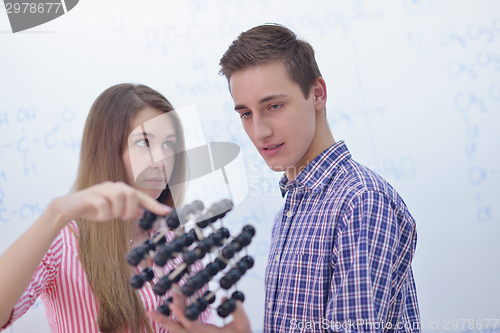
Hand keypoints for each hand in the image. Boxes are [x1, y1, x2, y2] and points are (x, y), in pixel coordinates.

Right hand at [51, 181, 171, 224]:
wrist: (66, 209)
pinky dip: (105, 215)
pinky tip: (100, 217)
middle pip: (131, 194)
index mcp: (119, 189)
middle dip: (130, 210)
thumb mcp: (112, 212)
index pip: (141, 196)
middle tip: (123, 218)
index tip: (167, 212)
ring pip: (119, 198)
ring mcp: (100, 189)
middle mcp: (112, 186)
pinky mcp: (89, 195)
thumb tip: (140, 213)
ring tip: (110, 216)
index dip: (154, 205)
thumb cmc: (91, 210)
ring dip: (116, 212)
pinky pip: (104, 205)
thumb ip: (126, 211)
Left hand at [147, 284, 251, 332]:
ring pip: (178, 330)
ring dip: (167, 319)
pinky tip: (169, 313)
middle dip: (163, 321)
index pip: (191, 324)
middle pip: (177, 330)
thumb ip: (236, 311)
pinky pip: (183, 329)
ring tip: (154, 311)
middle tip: (149, 312)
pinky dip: (175, 321)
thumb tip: (225, 297)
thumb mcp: (243, 325)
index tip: (171, 305)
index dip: (181, 315)